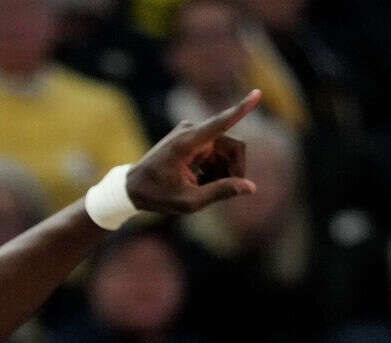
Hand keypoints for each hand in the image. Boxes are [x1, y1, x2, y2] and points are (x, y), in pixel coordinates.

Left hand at [126, 90, 260, 216]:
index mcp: (187, 142)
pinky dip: (216, 170)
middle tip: (228, 192)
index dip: (241, 109)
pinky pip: (218, 153)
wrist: (133, 187)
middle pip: (233, 146)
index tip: (257, 93)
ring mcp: (194, 133)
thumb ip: (221, 192)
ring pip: (227, 152)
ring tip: (204, 188)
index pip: (221, 123)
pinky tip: (200, 182)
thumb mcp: (189, 202)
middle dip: (235, 169)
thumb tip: (250, 187)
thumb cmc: (157, 195)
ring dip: (224, 172)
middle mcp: (192, 131)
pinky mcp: (195, 139)